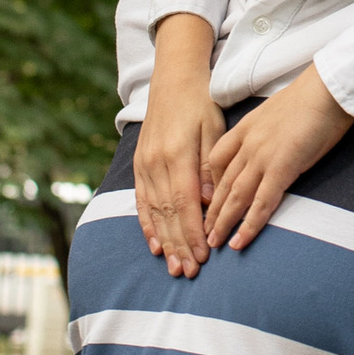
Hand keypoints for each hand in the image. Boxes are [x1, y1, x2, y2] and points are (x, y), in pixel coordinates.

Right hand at [137, 18, 224, 275]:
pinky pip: (141, 202)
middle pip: (167, 213)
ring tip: (173, 267)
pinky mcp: (139, 166)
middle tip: (189, 273)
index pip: (184, 202)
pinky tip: (154, 245)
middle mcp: (155, 163)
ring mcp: (144, 166)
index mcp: (176, 154)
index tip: (203, 255)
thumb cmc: (200, 105)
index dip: (192, 232)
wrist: (172, 81)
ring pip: (153, 212)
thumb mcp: (214, 129)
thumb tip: (208, 201)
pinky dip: (147, 225)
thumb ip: (211, 165)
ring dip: (164, 242)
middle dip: (179, 245)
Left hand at [202, 64, 353, 253]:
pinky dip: (249, 225)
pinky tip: (240, 241)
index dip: (211, 183)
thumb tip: (273, 144)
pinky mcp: (281, 168)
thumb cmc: (313, 98)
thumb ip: (268, 131)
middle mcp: (248, 144)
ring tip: (215, 244)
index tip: (207, 201)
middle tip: (202, 232)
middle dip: (211, 210)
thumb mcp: (278, 112)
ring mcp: (262, 156)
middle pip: (222, 183)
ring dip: (223, 222)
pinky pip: (261, 202)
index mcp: (246, 128)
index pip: (217, 159)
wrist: (328, 89)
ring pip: (235, 196)